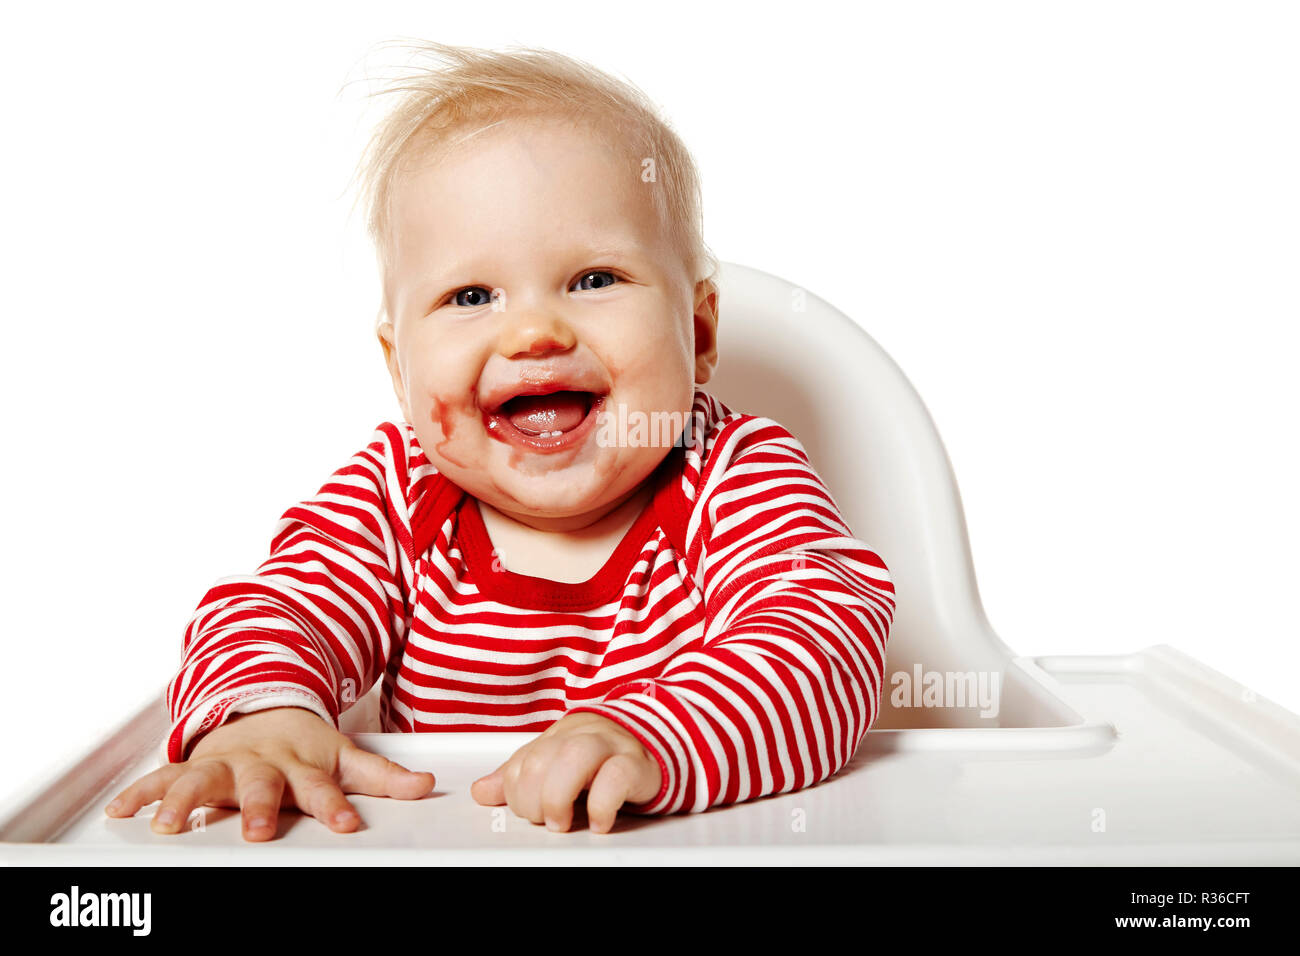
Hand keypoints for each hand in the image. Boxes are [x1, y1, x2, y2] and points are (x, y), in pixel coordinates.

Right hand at [103, 706, 435, 841]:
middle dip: (260, 806)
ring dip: (187, 801)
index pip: (322, 787)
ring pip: (203, 780)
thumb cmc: (304, 746)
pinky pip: (161, 778)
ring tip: (172, 824)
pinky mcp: (192, 766)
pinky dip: (141, 793)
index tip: (345, 824)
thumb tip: (426, 786)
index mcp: (301, 764)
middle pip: (261, 785)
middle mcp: (261, 763)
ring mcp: (225, 763)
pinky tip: (122, 810)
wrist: (262, 708)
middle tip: (261, 830)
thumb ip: (383, 776)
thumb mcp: (345, 757)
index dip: (334, 806)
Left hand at [470, 712, 661, 832]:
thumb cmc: (604, 760)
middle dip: (534, 798)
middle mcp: (583, 734)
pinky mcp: (639, 764)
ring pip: (576, 756)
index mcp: (559, 733)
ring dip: (559, 796)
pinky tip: (598, 821)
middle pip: (542, 758)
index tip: (529, 811)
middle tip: (546, 819)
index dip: (516, 793)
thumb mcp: (558, 766)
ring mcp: (613, 746)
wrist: (658, 746)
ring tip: (561, 822)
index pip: (521, 761)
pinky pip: (617, 776)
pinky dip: (601, 804)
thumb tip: (482, 791)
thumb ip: (522, 777)